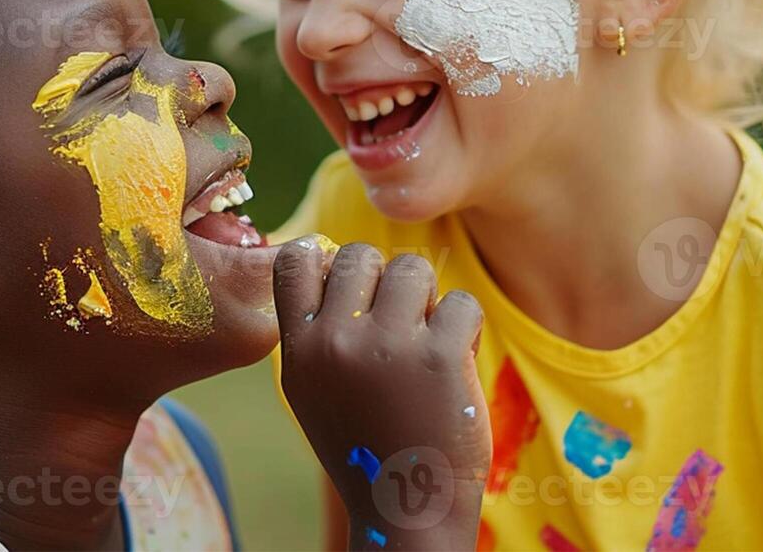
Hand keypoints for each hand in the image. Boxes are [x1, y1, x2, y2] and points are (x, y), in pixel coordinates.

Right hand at [273, 240, 490, 550]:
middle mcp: (337, 342)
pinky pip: (462, 302)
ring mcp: (389, 346)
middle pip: (361, 255)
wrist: (408, 508)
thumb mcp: (314, 389)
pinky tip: (455, 362)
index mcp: (300, 350)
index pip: (296, 261)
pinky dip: (466, 327)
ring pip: (413, 269)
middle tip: (399, 323)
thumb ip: (315, 330)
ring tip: (427, 343)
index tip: (352, 287)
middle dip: (385, 280)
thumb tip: (328, 257)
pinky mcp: (442, 356)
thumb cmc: (366, 445)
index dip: (327, 260)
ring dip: (427, 299)